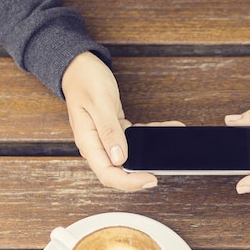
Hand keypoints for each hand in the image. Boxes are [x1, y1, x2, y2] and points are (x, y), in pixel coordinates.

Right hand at [62, 52, 156, 190]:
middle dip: (141, 175)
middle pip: (118, 172)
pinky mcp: (115, 132)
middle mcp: (96, 145)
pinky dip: (150, 136)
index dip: (130, 182)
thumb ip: (109, 131)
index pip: (108, 173)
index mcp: (88, 142)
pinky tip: (166, 129)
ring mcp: (106, 140)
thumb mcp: (99, 103)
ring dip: (149, 156)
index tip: (150, 179)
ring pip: (129, 158)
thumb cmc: (85, 81)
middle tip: (162, 171)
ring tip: (171, 143)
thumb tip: (119, 158)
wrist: (78, 67)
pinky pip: (134, 141)